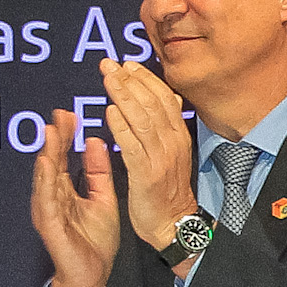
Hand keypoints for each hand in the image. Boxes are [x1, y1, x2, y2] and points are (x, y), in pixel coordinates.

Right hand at [28, 109, 121, 286]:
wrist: (93, 273)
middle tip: (59, 114)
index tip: (70, 114)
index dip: (66, 136)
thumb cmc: (94, 240)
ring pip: (45, 177)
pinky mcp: (49, 224)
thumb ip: (99, 173)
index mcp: (66, 190)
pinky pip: (46, 199)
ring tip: (50, 132)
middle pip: (52, 161)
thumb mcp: (103, 199)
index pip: (64, 157)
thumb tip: (94, 141)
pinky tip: (47, 164)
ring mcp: (48, 209)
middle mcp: (53, 196)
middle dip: (55, 138)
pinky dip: (45, 181)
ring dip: (47, 154)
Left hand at [97, 56, 199, 247]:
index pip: (164, 98)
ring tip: (108, 79)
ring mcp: (160, 157)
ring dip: (123, 96)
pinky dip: (121, 126)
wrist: (173, 222)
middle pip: (152, 103)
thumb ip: (169, 125)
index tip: (127, 64)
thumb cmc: (168, 188)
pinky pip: (132, 145)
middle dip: (130, 81)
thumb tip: (170, 98)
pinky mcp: (146, 173)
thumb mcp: (174, 152)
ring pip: (142, 119)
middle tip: (110, 64)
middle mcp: (172, 142)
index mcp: (178, 135)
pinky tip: (109, 112)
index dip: (145, 79)